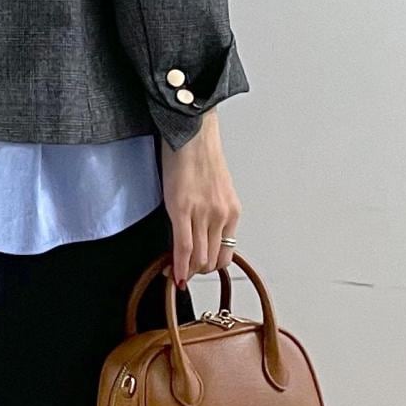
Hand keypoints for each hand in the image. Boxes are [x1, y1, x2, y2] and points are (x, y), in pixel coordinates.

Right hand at [159, 108, 239, 286]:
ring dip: (185, 270)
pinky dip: (178, 266)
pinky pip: (183, 248)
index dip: (210, 267)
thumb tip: (200, 233)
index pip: (224, 252)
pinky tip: (172, 273)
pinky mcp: (182, 209)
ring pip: (198, 258)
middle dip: (196, 271)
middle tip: (181, 273)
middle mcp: (221, 215)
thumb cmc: (199, 154)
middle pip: (211, 260)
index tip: (197, 269)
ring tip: (174, 272)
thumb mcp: (215, 189)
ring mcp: (203, 214)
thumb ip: (211, 212)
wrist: (192, 132)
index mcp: (232, 211)